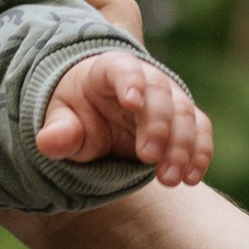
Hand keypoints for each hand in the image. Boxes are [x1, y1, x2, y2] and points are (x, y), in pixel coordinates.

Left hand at [37, 52, 211, 187]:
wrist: (95, 116)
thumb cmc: (76, 114)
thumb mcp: (61, 121)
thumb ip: (59, 131)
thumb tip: (48, 142)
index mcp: (109, 70)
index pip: (123, 70)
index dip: (130, 82)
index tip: (132, 103)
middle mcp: (146, 79)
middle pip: (161, 94)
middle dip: (158, 126)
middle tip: (148, 158)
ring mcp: (169, 97)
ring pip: (185, 114)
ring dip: (182, 147)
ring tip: (170, 179)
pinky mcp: (184, 119)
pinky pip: (200, 131)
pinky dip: (200, 153)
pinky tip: (191, 178)